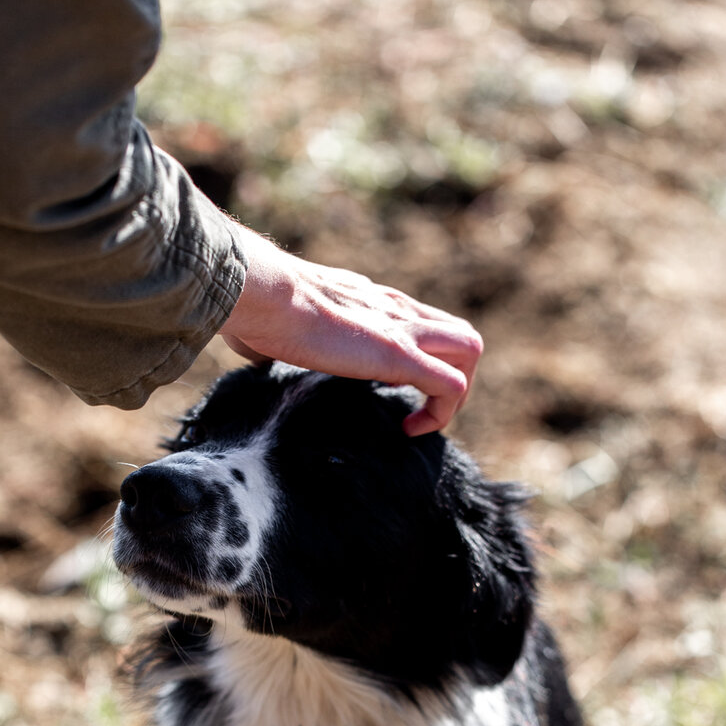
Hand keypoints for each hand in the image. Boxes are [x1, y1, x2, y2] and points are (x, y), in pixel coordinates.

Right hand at [219, 227, 482, 434]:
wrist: (263, 295)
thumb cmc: (258, 310)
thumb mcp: (277, 324)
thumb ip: (280, 337)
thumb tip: (255, 353)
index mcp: (371, 302)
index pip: (421, 323)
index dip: (420, 361)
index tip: (389, 394)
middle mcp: (397, 309)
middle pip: (459, 334)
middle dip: (453, 378)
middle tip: (418, 411)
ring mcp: (403, 329)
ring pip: (470, 350)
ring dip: (456, 394)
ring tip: (421, 422)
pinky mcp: (400, 355)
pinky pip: (450, 385)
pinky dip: (441, 414)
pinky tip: (409, 430)